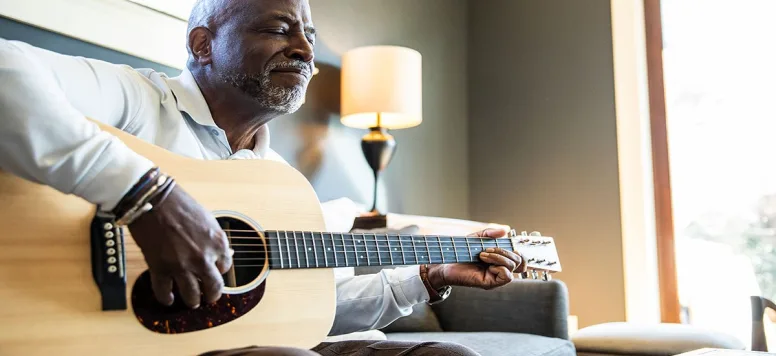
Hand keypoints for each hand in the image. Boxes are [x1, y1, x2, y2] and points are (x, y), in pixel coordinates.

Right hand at [127, 185, 231, 307]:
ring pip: (191, 296)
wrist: (153, 200)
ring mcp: (181, 266)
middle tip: (209, 296)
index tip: (215, 270)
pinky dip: (166, 298)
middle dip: (212, 295)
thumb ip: (215, 240)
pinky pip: (164, 292)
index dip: (219, 269)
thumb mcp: (208, 219)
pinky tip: (169, 299)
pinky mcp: (160, 268)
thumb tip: (224, 254)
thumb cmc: (180, 204)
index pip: (225, 267)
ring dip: (192, 300)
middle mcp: (203, 258)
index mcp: (218, 243)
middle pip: (214, 288)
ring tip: (192, 300)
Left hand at [426, 228, 525, 290]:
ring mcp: (496, 277)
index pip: (520, 258)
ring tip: (483, 255)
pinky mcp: (491, 283)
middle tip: (487, 249)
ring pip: (513, 267)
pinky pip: (507, 276)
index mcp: (500, 259)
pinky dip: (499, 267)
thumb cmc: (460, 252)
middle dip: (505, 251)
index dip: (519, 251)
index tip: (508, 244)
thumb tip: (505, 230)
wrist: (446, 263)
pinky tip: (487, 264)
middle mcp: (501, 269)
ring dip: (499, 257)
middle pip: (519, 261)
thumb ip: (490, 233)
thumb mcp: (476, 238)